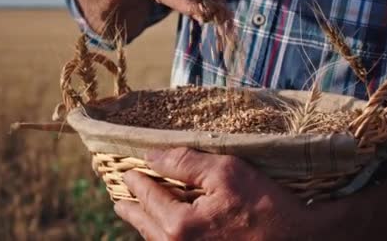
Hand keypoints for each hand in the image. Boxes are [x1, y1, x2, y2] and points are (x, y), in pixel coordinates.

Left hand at [114, 148, 362, 240]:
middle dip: (130, 205)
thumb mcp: (227, 173)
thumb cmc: (266, 207)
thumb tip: (151, 155)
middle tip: (119, 195)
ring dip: (145, 220)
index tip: (124, 170)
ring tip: (134, 209)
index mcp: (178, 226)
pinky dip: (162, 232)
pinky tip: (164, 226)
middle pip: (143, 222)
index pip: (146, 194)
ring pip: (155, 239)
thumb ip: (185, 163)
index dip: (134, 178)